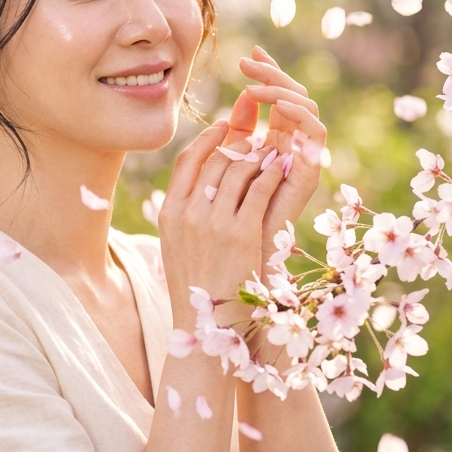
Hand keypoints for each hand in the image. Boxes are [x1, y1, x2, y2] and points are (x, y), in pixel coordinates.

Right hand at [158, 119, 287, 327]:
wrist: (205, 324)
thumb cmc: (195, 286)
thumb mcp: (177, 245)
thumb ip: (184, 214)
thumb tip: (200, 185)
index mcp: (170, 213)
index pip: (187, 162)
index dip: (206, 140)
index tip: (222, 128)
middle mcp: (189, 214)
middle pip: (215, 162)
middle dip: (238, 145)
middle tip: (255, 140)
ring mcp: (214, 223)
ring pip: (239, 171)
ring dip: (259, 157)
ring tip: (272, 152)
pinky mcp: (242, 233)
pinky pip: (259, 190)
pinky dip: (272, 175)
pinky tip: (282, 169)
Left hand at [225, 46, 327, 263]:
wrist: (234, 261)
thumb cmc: (222, 221)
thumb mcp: (220, 168)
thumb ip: (231, 136)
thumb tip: (236, 99)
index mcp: (271, 142)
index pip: (276, 98)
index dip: (267, 73)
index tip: (249, 54)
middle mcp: (291, 147)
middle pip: (292, 97)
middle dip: (272, 74)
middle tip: (248, 61)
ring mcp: (302, 158)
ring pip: (306, 107)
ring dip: (281, 91)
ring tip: (253, 86)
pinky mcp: (310, 171)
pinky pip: (316, 133)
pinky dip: (300, 115)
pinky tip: (279, 107)